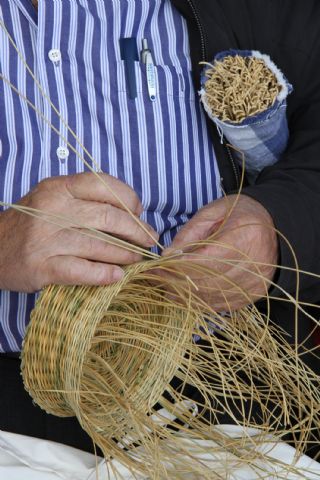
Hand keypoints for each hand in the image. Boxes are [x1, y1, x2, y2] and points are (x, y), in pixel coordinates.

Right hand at [0, 173, 157, 291]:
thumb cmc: (32, 224)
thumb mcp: (53, 199)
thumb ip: (85, 200)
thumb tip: (131, 212)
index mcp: (59, 188)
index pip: (104, 184)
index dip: (129, 199)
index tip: (139, 213)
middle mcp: (53, 209)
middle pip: (109, 218)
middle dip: (136, 231)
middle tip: (148, 241)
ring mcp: (47, 239)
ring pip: (100, 246)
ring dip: (126, 255)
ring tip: (137, 259)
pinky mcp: (43, 267)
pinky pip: (82, 271)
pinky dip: (104, 275)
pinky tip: (116, 276)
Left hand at [162, 195, 277, 310]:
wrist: (274, 228)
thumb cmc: (241, 214)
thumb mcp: (214, 212)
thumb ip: (190, 232)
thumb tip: (168, 255)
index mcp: (244, 236)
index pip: (205, 259)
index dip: (178, 265)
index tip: (157, 265)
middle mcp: (253, 264)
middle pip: (207, 280)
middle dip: (176, 280)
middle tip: (155, 276)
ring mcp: (255, 283)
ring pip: (211, 296)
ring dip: (184, 293)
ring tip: (165, 285)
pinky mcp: (253, 295)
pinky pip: (220, 304)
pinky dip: (199, 301)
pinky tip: (183, 294)